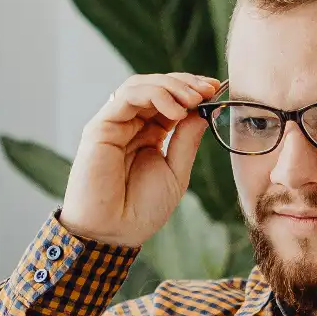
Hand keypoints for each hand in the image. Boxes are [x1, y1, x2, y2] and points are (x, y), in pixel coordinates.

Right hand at [59, 72, 219, 246]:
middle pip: (157, 86)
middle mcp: (131, 124)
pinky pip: (127, 96)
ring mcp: (115, 123)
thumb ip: (186, 141)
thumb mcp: (176, 172)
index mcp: (150, 134)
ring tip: (193, 100)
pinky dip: (154, 95)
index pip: (170, 99)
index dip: (192, 90)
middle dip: (185, 83)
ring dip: (170, 86)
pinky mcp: (100, 126)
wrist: (114, 232)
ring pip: (141, 85)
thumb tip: (202, 111)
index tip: (215, 90)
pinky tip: (176, 111)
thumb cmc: (141, 210)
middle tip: (208, 89)